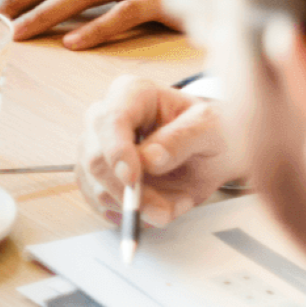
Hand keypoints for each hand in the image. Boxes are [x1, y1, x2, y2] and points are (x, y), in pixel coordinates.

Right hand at [78, 76, 244, 228]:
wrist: (209, 150)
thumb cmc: (208, 131)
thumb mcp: (210, 130)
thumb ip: (182, 140)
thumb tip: (149, 159)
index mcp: (132, 93)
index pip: (111, 119)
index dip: (117, 151)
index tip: (133, 180)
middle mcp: (104, 116)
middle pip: (95, 157)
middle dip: (128, 192)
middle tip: (163, 211)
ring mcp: (95, 146)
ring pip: (95, 185)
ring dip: (136, 207)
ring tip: (173, 203)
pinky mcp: (95, 175)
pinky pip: (99, 203)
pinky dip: (129, 214)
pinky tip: (157, 205)